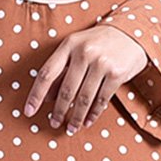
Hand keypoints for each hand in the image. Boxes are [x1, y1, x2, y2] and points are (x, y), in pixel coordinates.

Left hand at [23, 25, 149, 135]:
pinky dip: (93, 113)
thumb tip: (47, 97)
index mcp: (69, 45)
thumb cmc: (98, 43)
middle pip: (66, 90)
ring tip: (71, 128)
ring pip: (84, 98)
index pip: (47, 73)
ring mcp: (101, 63)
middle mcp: (84, 52)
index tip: (29, 111)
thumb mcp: (77, 48)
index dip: (36, 95)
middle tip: (54, 123)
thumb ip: (62, 69)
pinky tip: (88, 121)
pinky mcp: (116, 73)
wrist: (131, 32)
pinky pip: (101, 99)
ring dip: (76, 117)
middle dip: (59, 111)